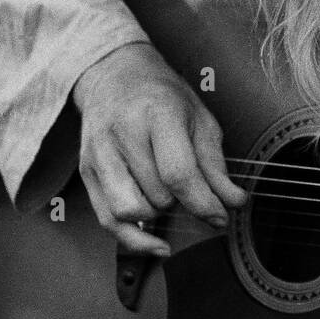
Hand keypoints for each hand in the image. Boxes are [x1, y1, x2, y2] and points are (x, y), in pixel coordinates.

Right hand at [73, 43, 245, 254]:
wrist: (115, 75)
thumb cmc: (161, 96)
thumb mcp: (200, 120)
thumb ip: (215, 165)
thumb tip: (234, 202)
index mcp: (157, 115)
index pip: (178, 174)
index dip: (204, 203)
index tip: (221, 217)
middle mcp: (122, 135)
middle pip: (157, 195)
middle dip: (183, 203)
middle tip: (193, 190)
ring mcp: (98, 154)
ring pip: (129, 212)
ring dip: (157, 215)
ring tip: (169, 197)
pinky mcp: (85, 171)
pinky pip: (107, 220)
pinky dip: (134, 239)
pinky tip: (156, 243)